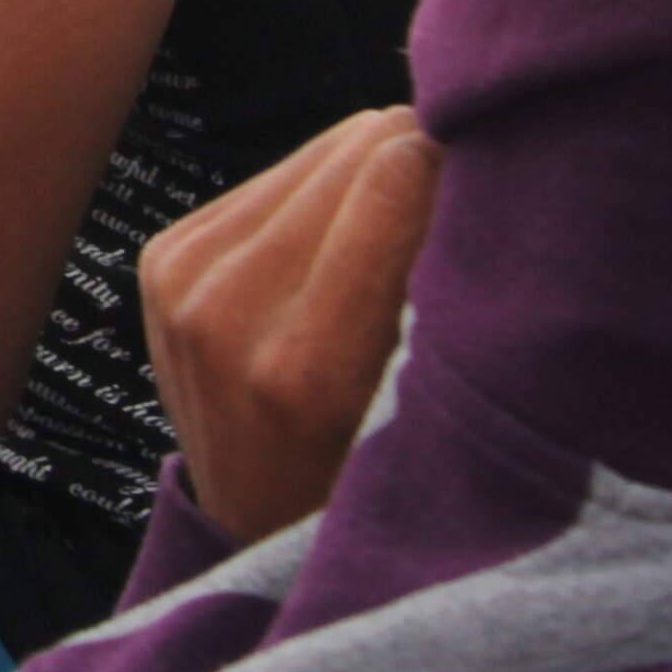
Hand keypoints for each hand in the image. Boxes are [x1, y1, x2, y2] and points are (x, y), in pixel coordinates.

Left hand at [137, 106, 444, 547]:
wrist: (255, 524)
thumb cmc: (377, 479)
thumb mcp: (438, 416)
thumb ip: (458, 300)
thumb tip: (485, 158)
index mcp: (305, 368)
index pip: (398, 176)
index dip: (464, 165)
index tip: (507, 187)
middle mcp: (226, 310)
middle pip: (364, 146)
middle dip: (430, 163)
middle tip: (473, 209)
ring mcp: (183, 278)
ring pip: (326, 149)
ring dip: (380, 175)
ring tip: (411, 238)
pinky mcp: (163, 253)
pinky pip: (277, 171)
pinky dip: (328, 195)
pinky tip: (346, 250)